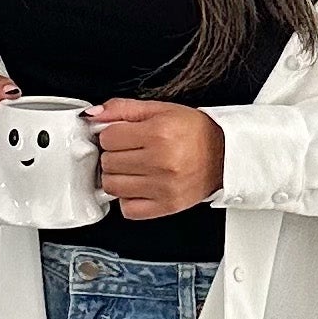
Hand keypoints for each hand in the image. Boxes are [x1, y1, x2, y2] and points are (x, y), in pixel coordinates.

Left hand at [92, 98, 224, 220]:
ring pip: (112, 187)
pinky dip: (128, 199)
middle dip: (113, 155)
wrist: (224, 154)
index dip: (110, 135)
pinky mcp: (167, 206)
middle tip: (129, 151)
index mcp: (159, 134)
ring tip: (133, 168)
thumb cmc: (194, 132)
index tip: (120, 135)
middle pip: (108, 162)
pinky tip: (139, 186)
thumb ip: (123, 109)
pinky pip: (128, 209)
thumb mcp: (160, 110)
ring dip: (117, 177)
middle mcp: (162, 162)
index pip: (108, 138)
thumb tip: (93, 115)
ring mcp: (164, 187)